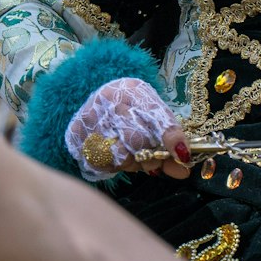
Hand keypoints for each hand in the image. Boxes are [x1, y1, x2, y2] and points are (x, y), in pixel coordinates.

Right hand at [65, 77, 190, 180]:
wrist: (93, 101)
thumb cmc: (129, 110)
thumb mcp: (151, 115)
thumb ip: (168, 141)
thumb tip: (183, 170)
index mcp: (133, 90)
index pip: (155, 114)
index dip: (171, 137)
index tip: (183, 155)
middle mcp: (109, 100)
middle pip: (137, 139)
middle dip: (152, 157)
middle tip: (156, 163)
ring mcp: (90, 118)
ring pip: (120, 155)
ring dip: (133, 163)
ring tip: (135, 158)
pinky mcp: (77, 135)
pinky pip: (103, 163)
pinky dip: (115, 166)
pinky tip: (117, 157)